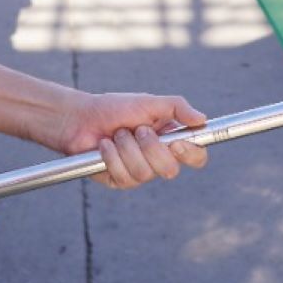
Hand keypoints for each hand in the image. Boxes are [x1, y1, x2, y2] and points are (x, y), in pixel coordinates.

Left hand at [43, 93, 207, 189]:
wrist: (80, 118)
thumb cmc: (115, 108)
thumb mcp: (149, 102)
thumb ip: (177, 107)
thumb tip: (202, 119)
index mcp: (171, 140)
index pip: (196, 155)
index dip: (191, 153)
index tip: (176, 142)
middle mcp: (158, 159)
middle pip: (171, 169)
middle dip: (150, 147)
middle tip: (137, 129)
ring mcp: (140, 173)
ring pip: (145, 173)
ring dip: (127, 148)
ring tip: (116, 134)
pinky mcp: (120, 181)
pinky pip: (124, 176)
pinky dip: (112, 156)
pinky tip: (104, 146)